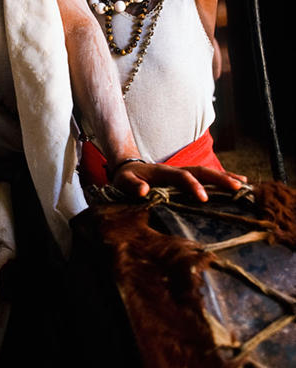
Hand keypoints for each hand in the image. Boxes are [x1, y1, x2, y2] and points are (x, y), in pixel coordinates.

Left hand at [112, 160, 246, 201]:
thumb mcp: (124, 181)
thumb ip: (132, 186)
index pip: (181, 177)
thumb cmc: (126, 178)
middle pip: (201, 172)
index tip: (204, 199)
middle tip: (236, 188)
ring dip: (225, 177)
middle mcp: (176, 170)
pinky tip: (238, 184)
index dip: (192, 186)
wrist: (129, 168)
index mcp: (163, 172)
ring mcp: (183, 173)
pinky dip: (222, 179)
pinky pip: (206, 178)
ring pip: (207, 173)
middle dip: (219, 179)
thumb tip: (144, 191)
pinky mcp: (187, 178)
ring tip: (243, 185)